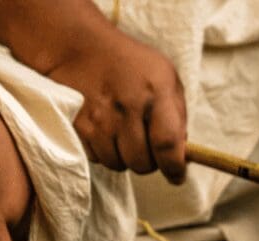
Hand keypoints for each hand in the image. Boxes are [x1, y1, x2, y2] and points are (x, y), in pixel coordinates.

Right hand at [45, 28, 187, 183]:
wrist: (79, 45)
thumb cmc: (131, 65)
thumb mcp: (166, 78)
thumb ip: (178, 115)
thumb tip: (182, 154)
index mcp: (156, 93)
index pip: (168, 144)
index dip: (174, 168)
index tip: (177, 176)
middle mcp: (127, 106)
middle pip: (142, 163)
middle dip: (149, 162)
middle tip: (146, 146)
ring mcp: (98, 117)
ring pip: (118, 164)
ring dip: (125, 157)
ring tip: (124, 135)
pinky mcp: (76, 124)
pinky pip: (96, 157)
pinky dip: (104, 151)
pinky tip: (106, 132)